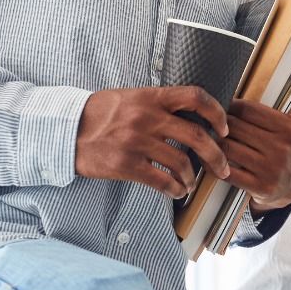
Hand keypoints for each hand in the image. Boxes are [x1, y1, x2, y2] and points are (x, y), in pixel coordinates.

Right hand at [75, 86, 230, 198]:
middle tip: (223, 168)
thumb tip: (188, 115)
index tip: (224, 128)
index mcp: (151, 97)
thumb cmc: (99, 114)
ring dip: (191, 178)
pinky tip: (175, 192)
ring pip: (181, 163)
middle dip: (217, 156)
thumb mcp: (130, 98)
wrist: (66, 130)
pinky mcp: (126, 165)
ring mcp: (137, 142)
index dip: (216, 112)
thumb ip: (157, 104)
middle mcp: (147, 117)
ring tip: (191, 184)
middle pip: (197, 137)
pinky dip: (174, 190)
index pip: (195, 97)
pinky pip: (161, 181)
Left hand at [221, 67, 290, 212]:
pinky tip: (210, 158)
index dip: (231, 106)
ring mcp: (270, 169)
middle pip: (235, 128)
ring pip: (228, 148)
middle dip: (219, 124)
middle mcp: (281, 149)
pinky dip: (215, 164)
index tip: (223, 106)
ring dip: (213, 142)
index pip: (248, 110)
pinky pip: (228, 172)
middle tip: (208, 120)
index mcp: (289, 128)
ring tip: (205, 136)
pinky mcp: (259, 187)